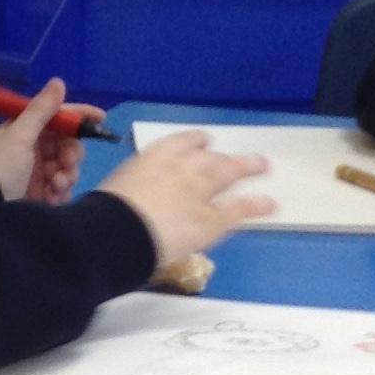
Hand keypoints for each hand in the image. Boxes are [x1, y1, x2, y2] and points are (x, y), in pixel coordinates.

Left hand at [0, 79, 84, 202]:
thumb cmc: (1, 168)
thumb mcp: (19, 136)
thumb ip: (40, 111)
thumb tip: (58, 82)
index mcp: (24, 132)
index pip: (57, 118)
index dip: (78, 117)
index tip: (100, 117)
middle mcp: (33, 150)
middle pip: (67, 145)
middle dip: (71, 155)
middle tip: (65, 164)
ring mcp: (37, 173)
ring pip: (68, 168)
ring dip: (67, 175)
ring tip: (54, 185)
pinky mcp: (41, 194)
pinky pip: (62, 188)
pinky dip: (61, 192)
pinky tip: (51, 198)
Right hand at [98, 129, 276, 265]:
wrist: (116, 233)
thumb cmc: (105, 212)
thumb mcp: (116, 188)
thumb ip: (135, 188)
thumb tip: (136, 200)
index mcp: (154, 156)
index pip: (183, 141)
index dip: (195, 143)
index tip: (201, 144)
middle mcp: (183, 166)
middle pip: (211, 156)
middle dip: (226, 157)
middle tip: (239, 158)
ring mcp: (201, 191)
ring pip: (230, 173)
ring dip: (247, 168)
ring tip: (262, 167)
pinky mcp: (213, 218)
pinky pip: (240, 207)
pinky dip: (257, 205)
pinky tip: (269, 205)